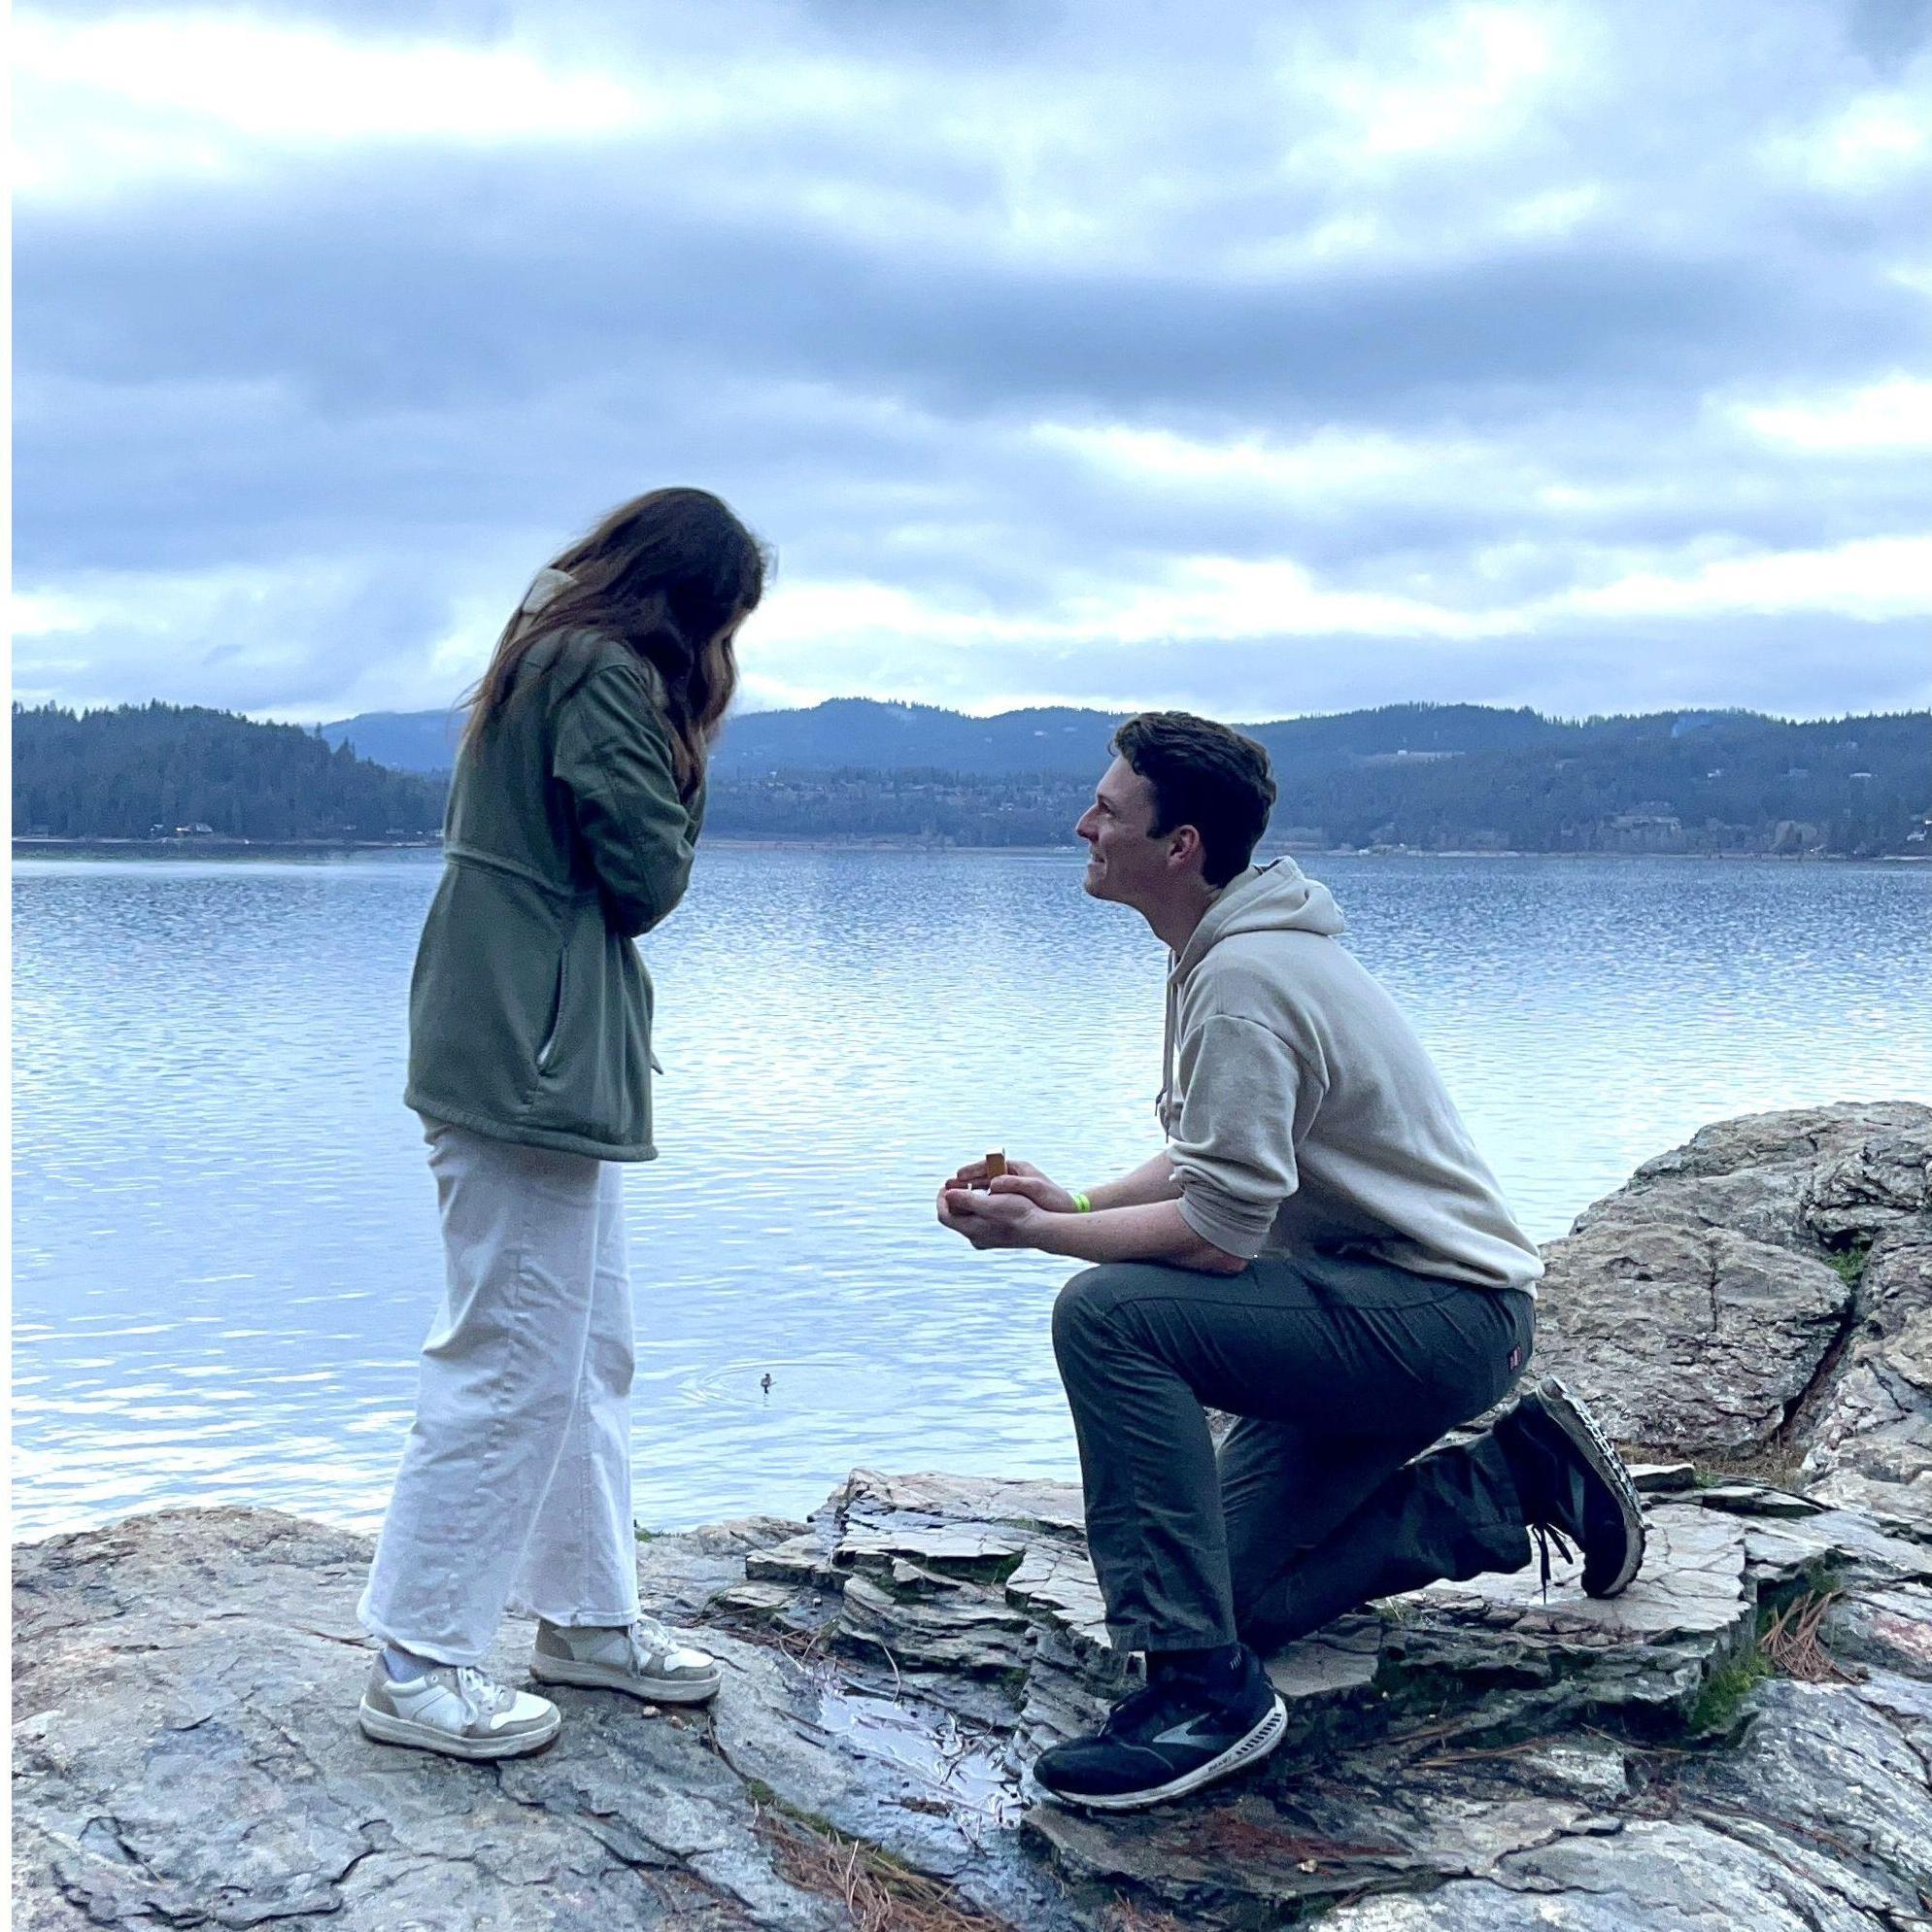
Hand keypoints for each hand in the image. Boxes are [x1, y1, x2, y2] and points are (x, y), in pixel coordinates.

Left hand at [936, 1183, 1046, 1250]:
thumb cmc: (1018, 1213)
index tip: (945, 1184)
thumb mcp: (990, 1203)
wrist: (1041, 1230)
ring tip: (971, 1189)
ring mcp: (986, 1240)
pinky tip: (987, 1200)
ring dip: (966, 1203)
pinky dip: (978, 1209)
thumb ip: (966, 1199)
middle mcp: (975, 1238)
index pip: (944, 1214)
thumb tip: (947, 1194)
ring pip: (967, 1220)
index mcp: (970, 1230)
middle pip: (955, 1218)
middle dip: (954, 1199)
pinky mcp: (996, 1239)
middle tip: (957, 1184)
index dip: (941, 1198)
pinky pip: (979, 1223)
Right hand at [944, 1156, 1075, 1213]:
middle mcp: (1011, 1175)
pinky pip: (990, 1197)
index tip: (956, 1177)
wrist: (1067, 1212)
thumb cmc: (1055, 1198)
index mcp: (1017, 1167)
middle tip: (947, 1188)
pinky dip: (979, 1200)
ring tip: (952, 1198)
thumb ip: (1014, 1184)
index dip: (970, 1171)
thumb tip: (993, 1184)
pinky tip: (969, 1208)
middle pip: (982, 1175)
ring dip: (969, 1191)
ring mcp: (1011, 1187)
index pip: (987, 1165)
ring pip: (984, 1187)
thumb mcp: (1035, 1188)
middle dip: (964, 1181)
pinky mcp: (1012, 1199)